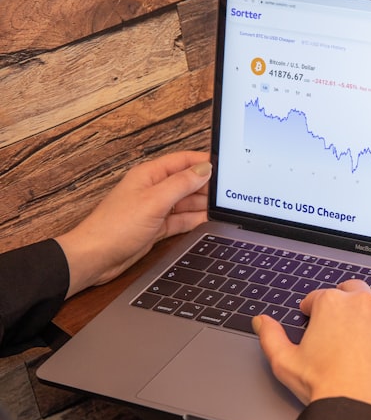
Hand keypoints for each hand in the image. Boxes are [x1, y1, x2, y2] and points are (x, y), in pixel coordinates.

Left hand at [55, 151, 210, 296]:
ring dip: (203, 204)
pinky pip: (182, 220)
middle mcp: (153, 190)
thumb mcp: (154, 201)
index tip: (225, 166)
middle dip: (207, 185)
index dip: (204, 161)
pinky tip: (208, 220)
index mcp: (149, 175)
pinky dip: (195, 220)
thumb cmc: (114, 228)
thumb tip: (204, 169)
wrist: (95, 258)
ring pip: (186, 202)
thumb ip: (181, 184)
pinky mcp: (157, 228)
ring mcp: (155, 209)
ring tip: (222, 206)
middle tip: (227, 191)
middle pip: (187, 181)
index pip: (183, 161)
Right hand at [253, 280, 370, 419]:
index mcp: (331, 304)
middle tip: (345, 312)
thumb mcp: (284, 361)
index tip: (313, 314)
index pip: (320, 296)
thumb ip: (271, 336)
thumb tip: (261, 321)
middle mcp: (362, 302)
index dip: (314, 306)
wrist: (353, 405)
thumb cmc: (322, 386)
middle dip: (347, 296)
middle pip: (355, 288)